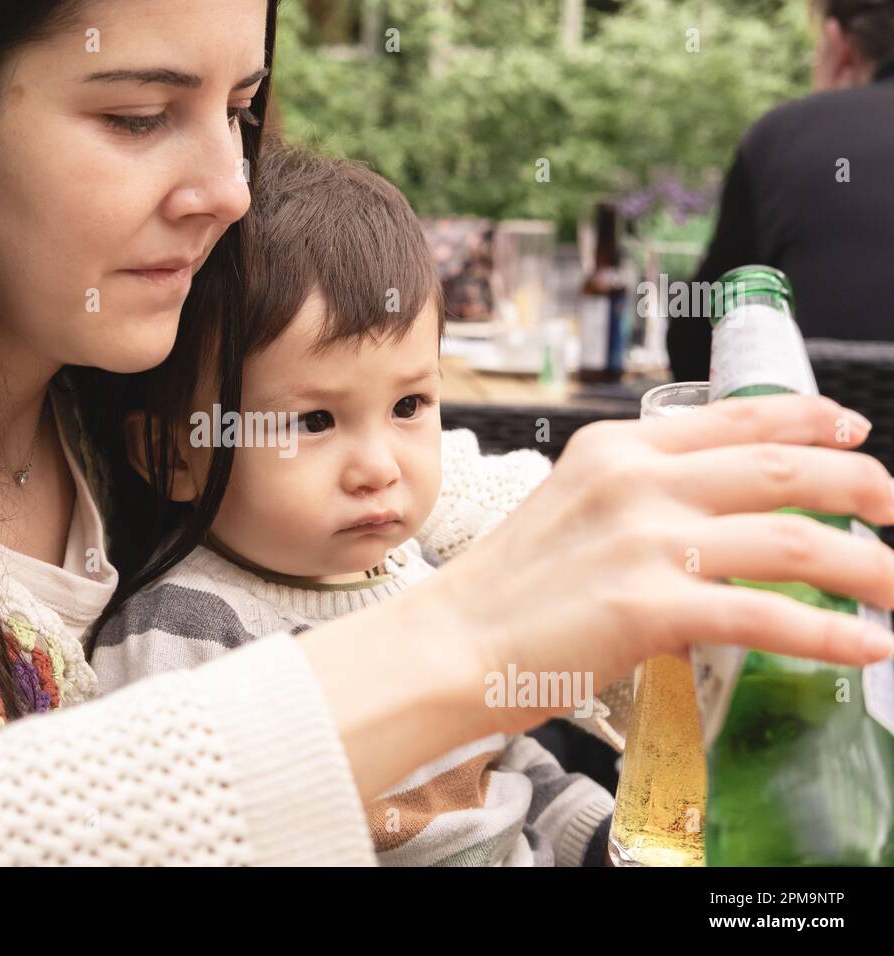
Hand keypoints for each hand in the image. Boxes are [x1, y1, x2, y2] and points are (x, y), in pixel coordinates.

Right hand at [425, 393, 893, 734]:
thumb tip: (714, 527)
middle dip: (861, 486)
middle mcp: (636, 480)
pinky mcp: (650, 607)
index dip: (809, 421)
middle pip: (782, 469)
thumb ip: (638, 501)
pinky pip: (767, 615)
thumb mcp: (569, 510)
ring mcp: (644, 541)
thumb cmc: (503, 592)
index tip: (852, 431)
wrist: (448, 644)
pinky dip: (830, 632)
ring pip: (793, 539)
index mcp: (615, 448)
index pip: (736, 417)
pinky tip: (868, 644)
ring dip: (869, 566)